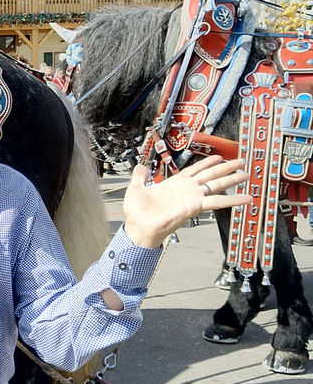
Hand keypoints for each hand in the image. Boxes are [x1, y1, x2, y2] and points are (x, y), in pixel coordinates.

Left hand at [123, 156, 250, 247]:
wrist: (139, 227)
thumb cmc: (137, 212)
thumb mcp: (136, 188)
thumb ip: (140, 176)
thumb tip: (140, 168)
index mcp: (175, 183)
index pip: (195, 169)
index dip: (207, 162)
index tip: (219, 157)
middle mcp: (187, 189)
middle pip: (211, 174)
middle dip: (226, 168)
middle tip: (241, 161)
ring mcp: (192, 197)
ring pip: (216, 184)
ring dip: (232, 179)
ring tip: (247, 174)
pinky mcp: (195, 206)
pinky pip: (217, 201)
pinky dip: (233, 200)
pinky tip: (246, 198)